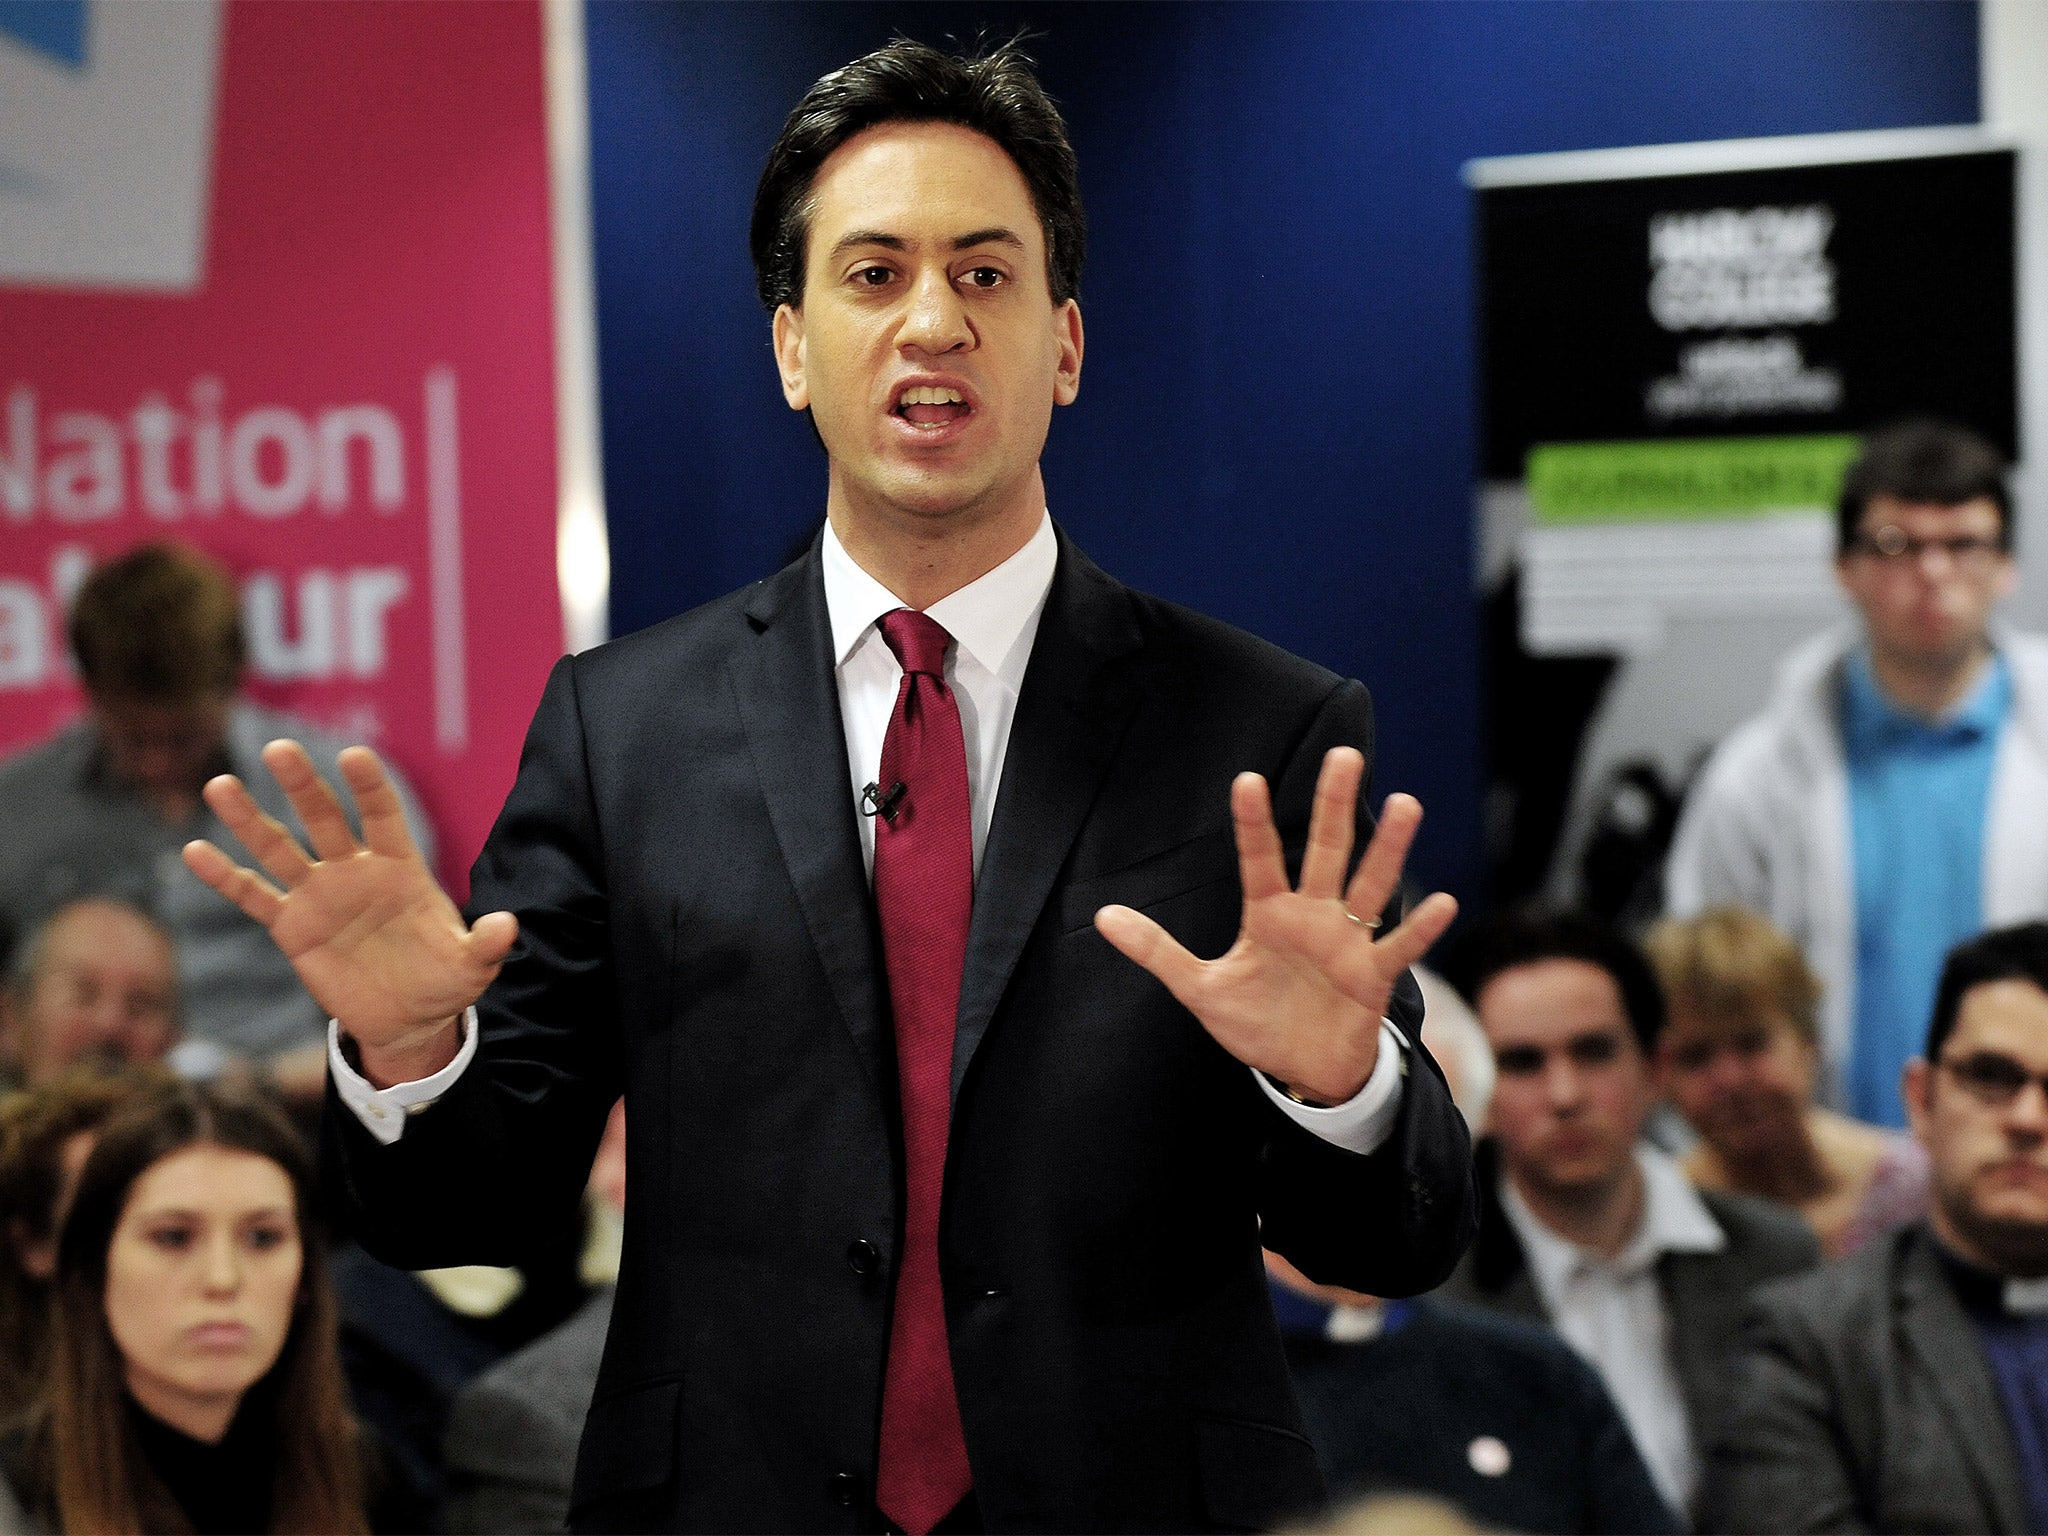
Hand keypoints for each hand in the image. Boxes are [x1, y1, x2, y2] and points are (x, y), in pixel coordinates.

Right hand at [181, 741, 516, 1082]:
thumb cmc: (444, 981)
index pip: (383, 816)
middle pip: (325, 819)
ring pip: (280, 849)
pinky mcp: (293, 927)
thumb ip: (485, 945)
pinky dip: (226, 877)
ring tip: (220, 784)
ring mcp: (320, 895)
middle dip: (303, 786)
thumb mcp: (470, 967)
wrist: (408, 1018)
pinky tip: (194, 850)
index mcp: (401, 867)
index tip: (354, 756)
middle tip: (280, 749)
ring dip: (249, 819)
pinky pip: (255, 896)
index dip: (370, 788)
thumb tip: (510, 926)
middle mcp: (356, 871)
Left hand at [1093, 747, 1455, 1104]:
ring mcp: (1347, 943)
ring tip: (1406, 803)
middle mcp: (1313, 917)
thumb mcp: (1200, 989)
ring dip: (1388, 849)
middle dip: (1333, 806)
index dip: (1253, 824)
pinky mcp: (1373, 978)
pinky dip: (1421, 928)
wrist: (1302, 1070)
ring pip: (1369, 887)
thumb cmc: (1256, 1022)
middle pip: (1325, 852)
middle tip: (1344, 755)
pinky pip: (1399, 948)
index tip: (1247, 780)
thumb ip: (1158, 951)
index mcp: (1269, 914)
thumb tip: (1103, 916)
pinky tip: (1443, 902)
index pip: (1259, 860)